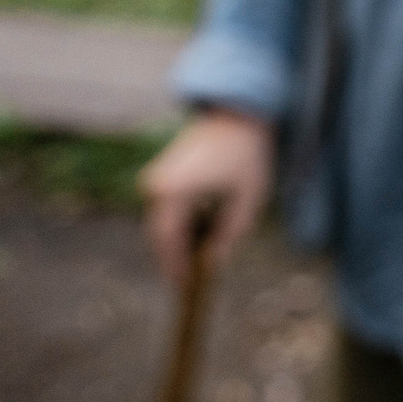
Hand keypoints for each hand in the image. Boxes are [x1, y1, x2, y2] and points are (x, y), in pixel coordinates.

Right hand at [140, 109, 272, 286]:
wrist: (236, 115)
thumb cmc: (247, 156)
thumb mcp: (247, 199)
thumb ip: (230, 234)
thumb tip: (214, 264)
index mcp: (176, 192)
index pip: (168, 240)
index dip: (174, 265)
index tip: (183, 287)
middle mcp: (157, 186)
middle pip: (159, 234)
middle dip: (173, 258)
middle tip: (187, 283)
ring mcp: (155, 178)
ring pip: (160, 223)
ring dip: (174, 242)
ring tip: (192, 265)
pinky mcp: (161, 174)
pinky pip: (164, 209)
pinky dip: (176, 226)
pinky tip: (194, 240)